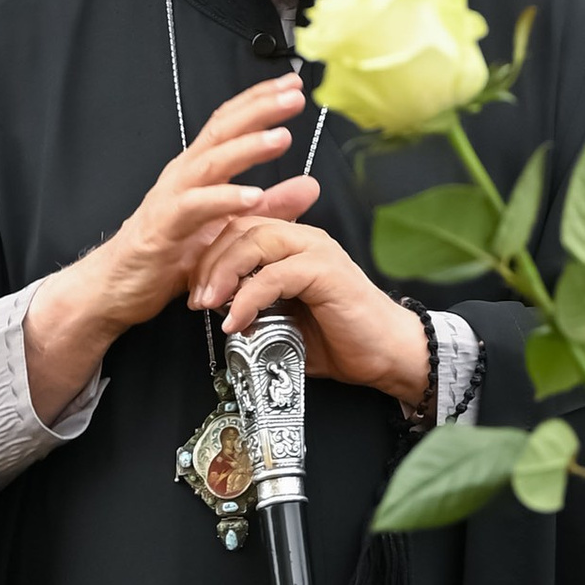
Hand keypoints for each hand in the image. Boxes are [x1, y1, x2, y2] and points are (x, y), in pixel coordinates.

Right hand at [20, 75, 317, 422]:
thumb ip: (270, 208)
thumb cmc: (169, 254)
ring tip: (281, 138)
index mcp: (199, 170)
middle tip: (293, 94)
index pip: (231, 123)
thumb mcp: (230, 228)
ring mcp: (172, 198)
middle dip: (259, 109)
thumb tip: (310, 185)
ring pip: (210, 162)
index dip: (261, 100)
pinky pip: (195, 208)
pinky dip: (224, 199)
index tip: (294, 84)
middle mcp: (184, 175)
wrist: (115, 287)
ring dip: (246, 147)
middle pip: (223, 130)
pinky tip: (253, 195)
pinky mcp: (163, 228)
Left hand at [194, 216, 431, 405]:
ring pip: (255, 242)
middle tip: (195, 299)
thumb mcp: (284, 321)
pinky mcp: (326, 271)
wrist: (389, 355)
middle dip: (209, 263)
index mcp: (294, 244)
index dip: (210, 256)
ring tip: (208, 305)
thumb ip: (255, 308)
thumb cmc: (342, 340)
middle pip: (241, 229)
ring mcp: (317, 250)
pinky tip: (236, 320)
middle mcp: (305, 239)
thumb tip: (220, 312)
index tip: (195, 291)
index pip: (240, 230)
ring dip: (224, 273)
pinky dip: (248, 298)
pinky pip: (274, 275)